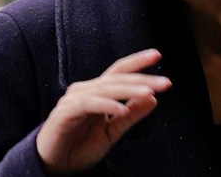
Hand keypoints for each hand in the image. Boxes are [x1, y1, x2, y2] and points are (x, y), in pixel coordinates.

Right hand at [36, 49, 171, 173]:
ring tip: (149, 92)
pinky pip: (89, 104)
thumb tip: (154, 98)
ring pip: (105, 89)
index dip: (137, 62)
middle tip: (165, 82)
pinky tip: (122, 109)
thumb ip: (131, 115)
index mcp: (97, 92)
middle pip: (116, 78)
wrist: (55, 167)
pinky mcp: (65, 112)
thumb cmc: (81, 147)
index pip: (119, 72)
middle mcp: (85, 90)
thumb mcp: (112, 131)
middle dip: (142, 79)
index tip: (157, 54)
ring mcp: (74, 100)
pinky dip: (107, 105)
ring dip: (129, 90)